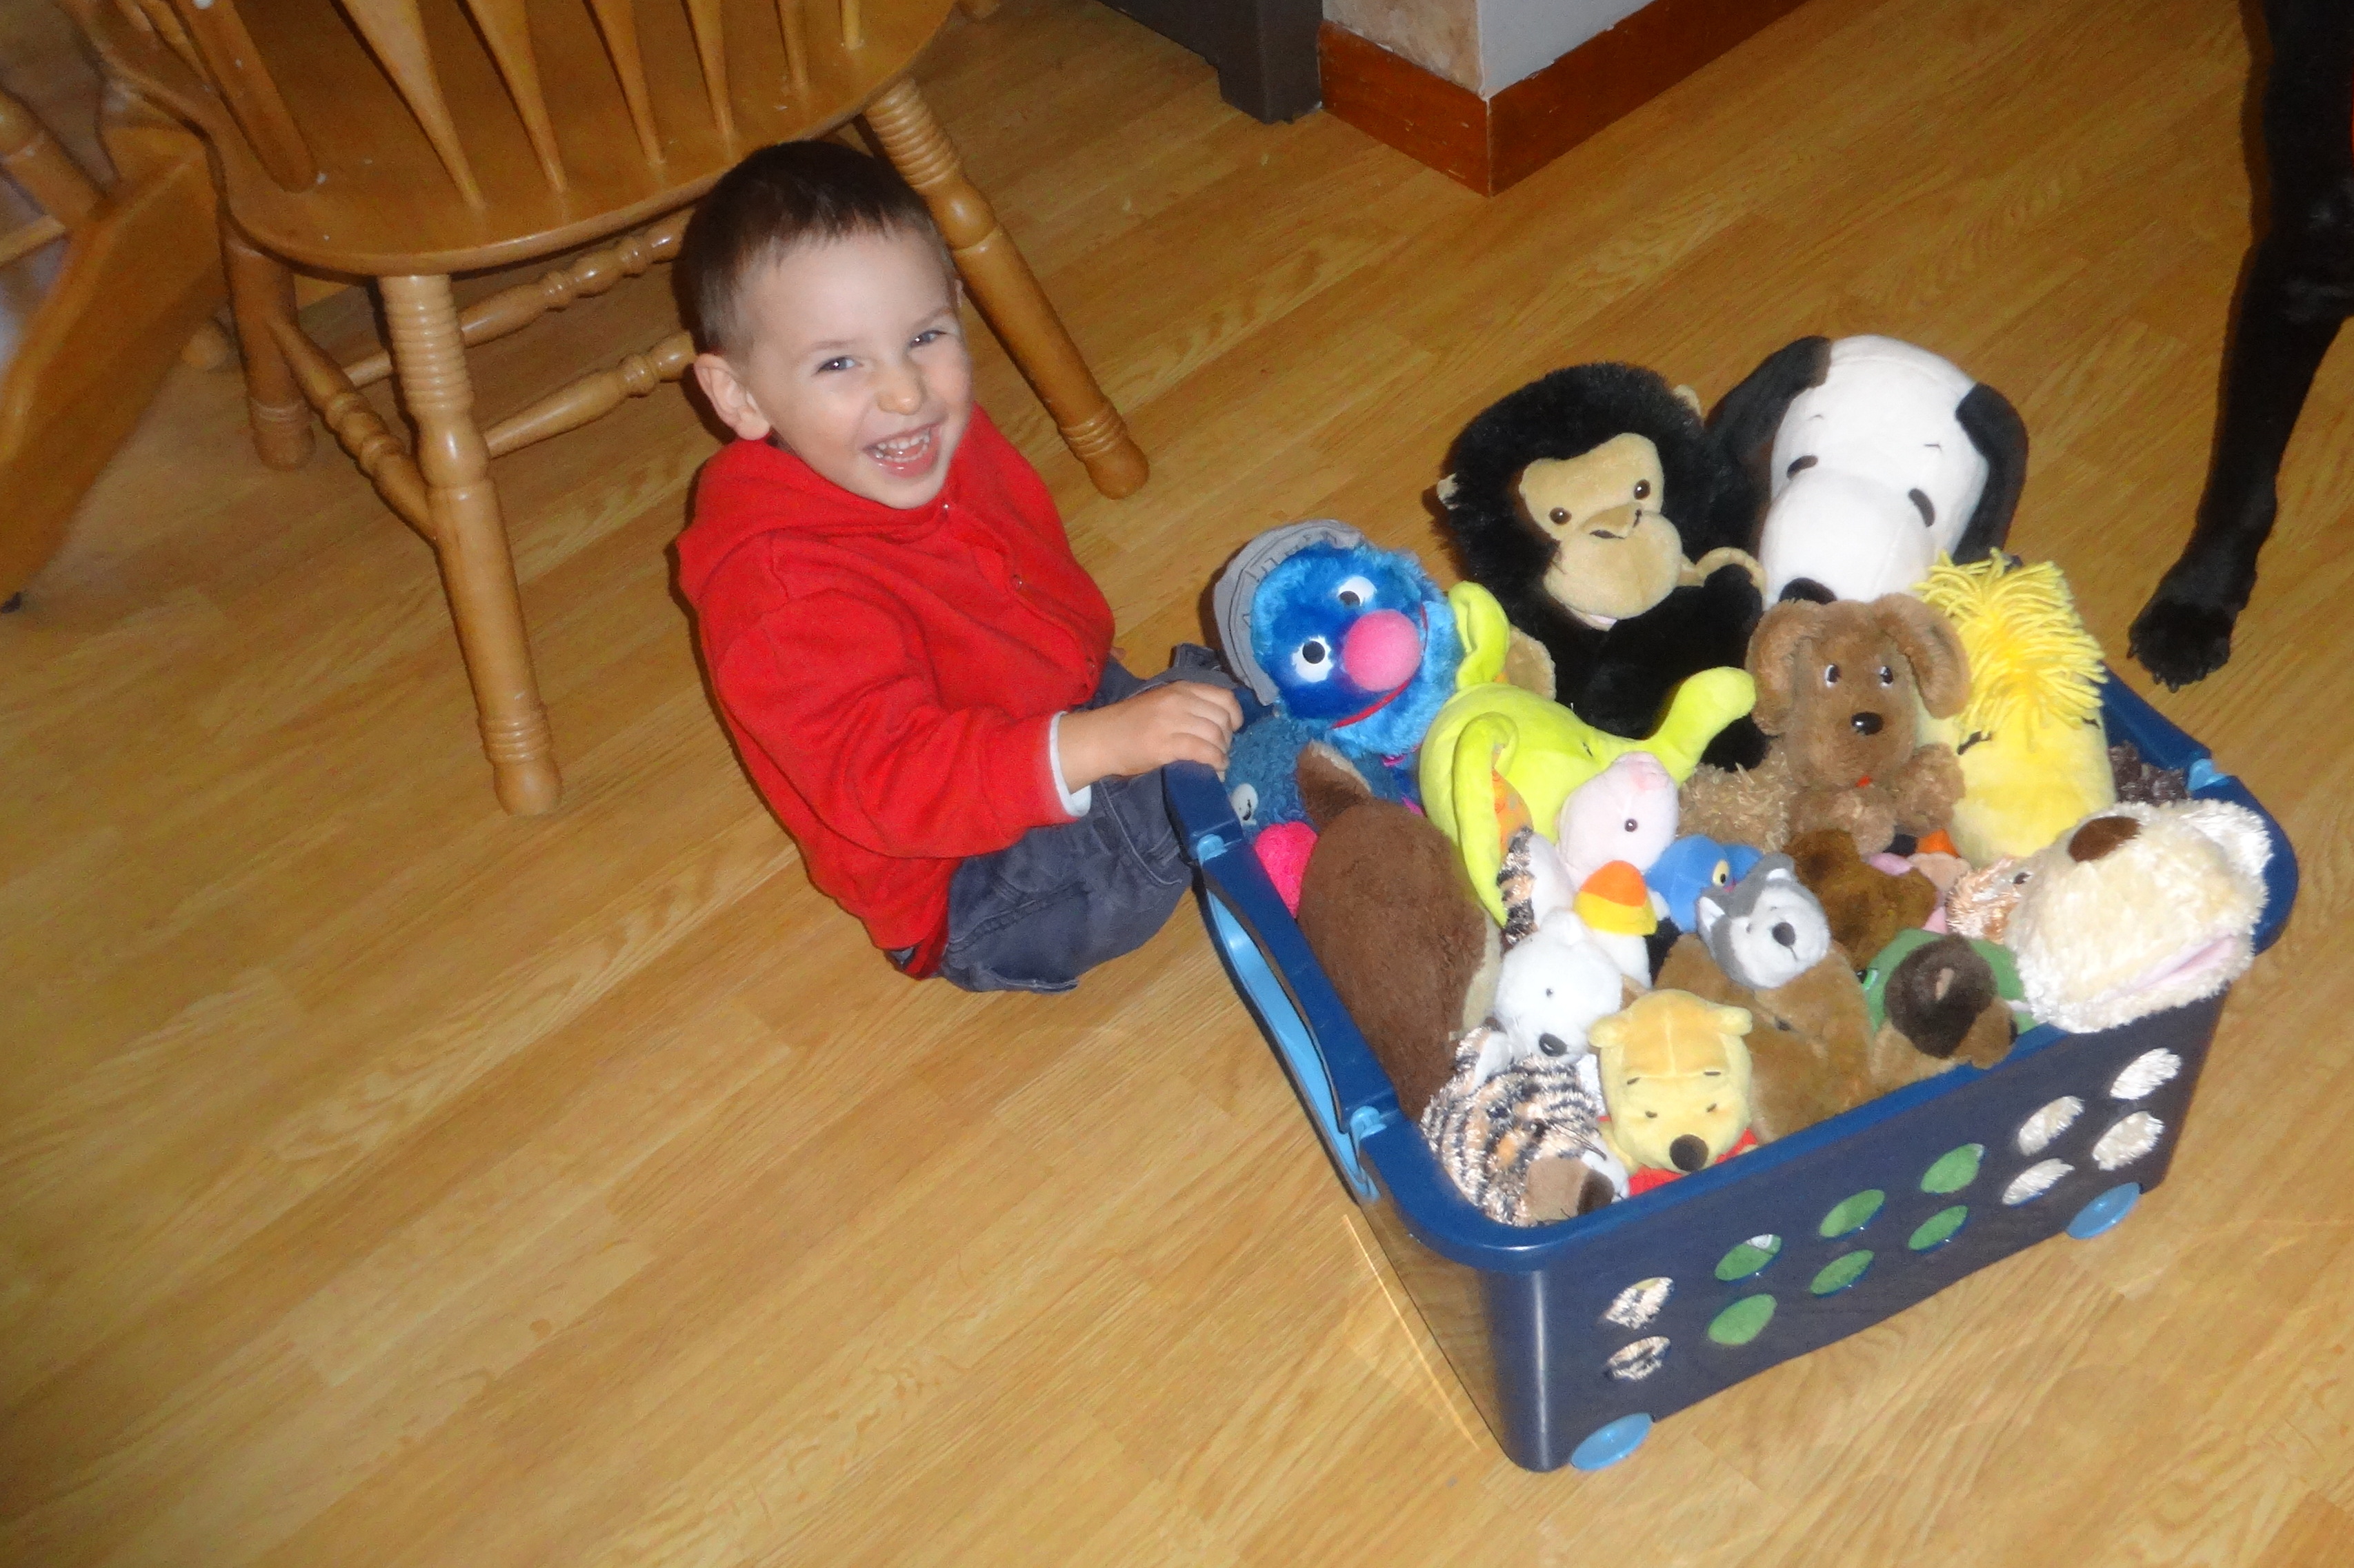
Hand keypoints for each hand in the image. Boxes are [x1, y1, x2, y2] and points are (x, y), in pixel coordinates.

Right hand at [1059, 680, 1242, 788]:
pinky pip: (1203, 751)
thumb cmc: (1129, 724)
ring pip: (1216, 735)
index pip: (1224, 697)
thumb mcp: (1162, 703)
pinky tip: (1216, 768)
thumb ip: (1188, 707)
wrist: (1099, 738)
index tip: (1232, 729)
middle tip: (1221, 751)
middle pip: (1222, 718)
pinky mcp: (1165, 744)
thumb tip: (1218, 726)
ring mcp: (1171, 721)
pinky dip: (1215, 761)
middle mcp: (1179, 701)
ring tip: (1219, 762)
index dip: (1235, 715)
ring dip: (1223, 753)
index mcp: (1180, 689)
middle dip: (1228, 739)